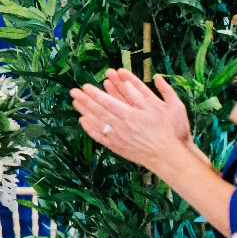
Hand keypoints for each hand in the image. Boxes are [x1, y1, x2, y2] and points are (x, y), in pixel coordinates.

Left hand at [69, 69, 194, 174]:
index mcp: (130, 115)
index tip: (85, 86)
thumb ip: (139, 96)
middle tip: (73, 91)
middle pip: (98, 111)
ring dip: (84, 111)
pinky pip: (98, 136)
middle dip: (85, 100)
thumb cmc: (162, 129)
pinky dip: (89, 128)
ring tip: (75, 102)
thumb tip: (126, 83)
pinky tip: (83, 120)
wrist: (163, 154)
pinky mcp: (114, 146)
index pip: (108, 102)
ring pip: (96, 122)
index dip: (95, 94)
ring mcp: (116, 137)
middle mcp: (120, 126)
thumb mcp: (155, 109)